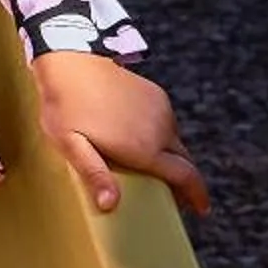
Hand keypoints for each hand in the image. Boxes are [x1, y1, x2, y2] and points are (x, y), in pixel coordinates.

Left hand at [33, 51, 208, 216]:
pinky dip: (160, 135)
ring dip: (168, 155)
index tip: (202, 209)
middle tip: (171, 194)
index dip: (197, 195)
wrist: (70, 59)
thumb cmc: (65, 105)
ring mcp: (160, 109)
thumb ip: (94, 175)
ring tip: (149, 166)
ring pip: (174, 141)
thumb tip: (110, 204)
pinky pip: (166, 121)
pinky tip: (139, 136)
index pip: (186, 176)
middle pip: (183, 161)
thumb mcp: (71, 145)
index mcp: (145, 148)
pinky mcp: (156, 94)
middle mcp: (161, 129)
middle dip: (183, 180)